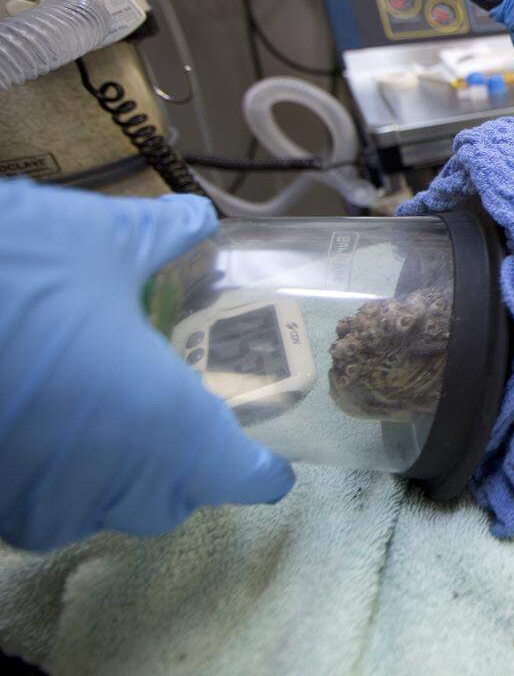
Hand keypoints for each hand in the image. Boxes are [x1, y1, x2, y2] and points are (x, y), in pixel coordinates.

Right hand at [0, 181, 294, 550]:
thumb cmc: (12, 268)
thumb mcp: (98, 238)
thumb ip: (160, 236)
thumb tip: (194, 220)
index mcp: (162, 420)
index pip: (234, 477)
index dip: (257, 473)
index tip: (270, 469)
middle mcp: (110, 477)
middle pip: (171, 500)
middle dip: (186, 468)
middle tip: (184, 420)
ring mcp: (40, 498)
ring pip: (104, 509)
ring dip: (121, 474)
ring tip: (114, 419)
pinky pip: (41, 508)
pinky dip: (59, 478)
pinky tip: (51, 427)